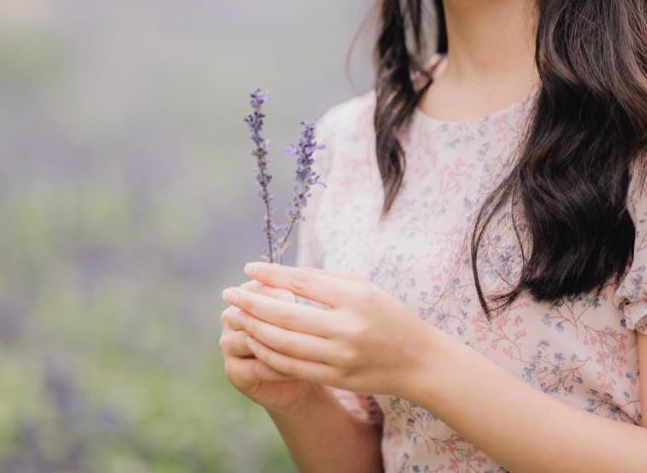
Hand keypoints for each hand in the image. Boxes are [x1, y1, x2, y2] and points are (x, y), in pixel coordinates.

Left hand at [222, 261, 438, 398]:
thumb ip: (323, 280)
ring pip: (283, 343)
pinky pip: (292, 367)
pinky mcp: (335, 378)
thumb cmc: (387, 315)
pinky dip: (268, 353)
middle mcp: (347, 328)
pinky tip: (256, 341)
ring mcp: (340, 357)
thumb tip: (280, 273)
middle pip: (286, 314)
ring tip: (237, 316)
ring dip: (254, 329)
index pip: (302, 281)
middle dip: (252, 303)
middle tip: (229, 293)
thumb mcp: (363, 287)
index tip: (248, 268)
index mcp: (355, 297)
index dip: (271, 274)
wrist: (417, 361)